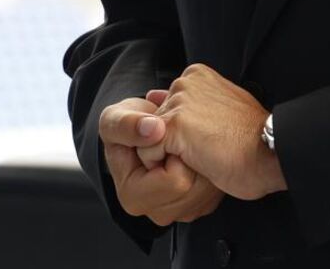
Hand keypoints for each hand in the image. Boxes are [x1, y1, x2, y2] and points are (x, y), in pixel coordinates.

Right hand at [99, 96, 223, 225]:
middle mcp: (154, 210)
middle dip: (193, 161)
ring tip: (187, 146)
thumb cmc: (128, 127)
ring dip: (204, 165)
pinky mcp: (192, 206)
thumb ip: (127, 124)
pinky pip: (213, 195)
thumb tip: (154, 129)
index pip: (175, 182)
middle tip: (179, 141)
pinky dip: (211, 171)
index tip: (166, 137)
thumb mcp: (116, 118)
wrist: (144, 128)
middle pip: (193, 193)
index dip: (175, 154)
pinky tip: (196, 155)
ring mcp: (174, 210)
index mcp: (133, 195)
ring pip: (207, 195)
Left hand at [133, 64, 286, 201]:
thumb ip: (187, 101)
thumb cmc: (250, 138)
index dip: (183, 133)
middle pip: (156, 123)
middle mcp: (185, 82)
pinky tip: (194, 163)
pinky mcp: (174, 126)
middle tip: (206, 149)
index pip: (167, 108)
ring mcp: (178, 102)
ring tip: (201, 155)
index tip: (209, 138)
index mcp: (196, 75)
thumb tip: (152, 95)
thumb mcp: (218, 108)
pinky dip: (165, 167)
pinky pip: (148, 154)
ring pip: (149, 140)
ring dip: (170, 156)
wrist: (270, 152)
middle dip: (172, 143)